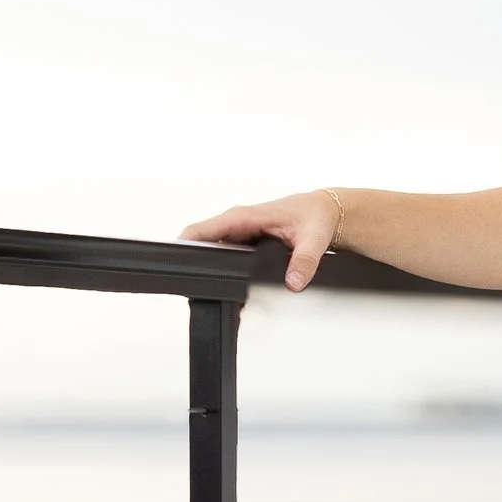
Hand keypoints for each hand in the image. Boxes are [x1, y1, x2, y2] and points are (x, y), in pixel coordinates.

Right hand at [180, 190, 340, 290]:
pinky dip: (223, 268)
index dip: (185, 244)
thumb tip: (293, 281)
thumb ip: (304, 261)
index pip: (204, 229)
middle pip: (203, 243)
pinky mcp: (245, 242)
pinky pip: (226, 254)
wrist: (326, 212)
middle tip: (196, 286)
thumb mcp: (314, 238)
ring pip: (213, 251)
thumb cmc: (316, 216)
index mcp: (245, 217)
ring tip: (210, 289)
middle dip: (196, 263)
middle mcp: (237, 223)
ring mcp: (239, 233)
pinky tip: (227, 286)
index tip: (176, 261)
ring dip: (209, 268)